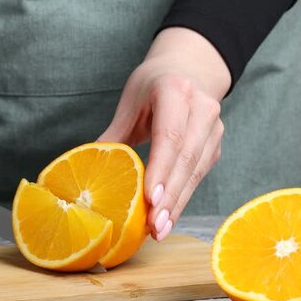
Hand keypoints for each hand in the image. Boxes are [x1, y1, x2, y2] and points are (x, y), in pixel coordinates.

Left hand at [98, 28, 231, 240]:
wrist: (188, 70)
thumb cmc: (152, 87)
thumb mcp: (130, 104)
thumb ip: (113, 135)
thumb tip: (86, 169)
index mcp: (175, 91)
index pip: (170, 135)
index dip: (161, 169)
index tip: (150, 199)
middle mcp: (202, 108)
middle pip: (185, 159)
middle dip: (169, 197)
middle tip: (153, 227)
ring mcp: (213, 128)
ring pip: (195, 172)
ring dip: (177, 204)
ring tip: (159, 230)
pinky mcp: (214, 146)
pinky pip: (199, 176)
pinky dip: (182, 198)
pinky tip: (168, 218)